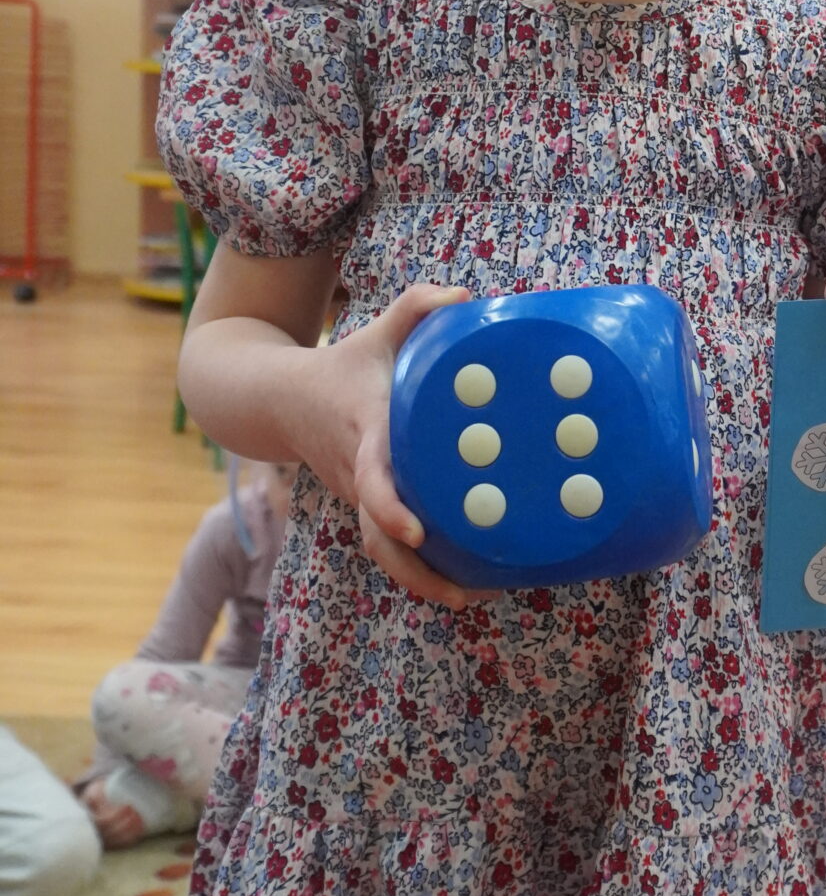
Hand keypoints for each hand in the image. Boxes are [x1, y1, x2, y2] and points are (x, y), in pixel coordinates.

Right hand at [291, 282, 472, 609]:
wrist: (281, 400)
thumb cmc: (344, 362)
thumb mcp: (377, 328)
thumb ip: (418, 306)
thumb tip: (464, 297)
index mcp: (364, 432)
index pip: (373, 477)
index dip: (391, 505)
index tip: (416, 529)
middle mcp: (357, 474)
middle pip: (378, 536)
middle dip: (419, 570)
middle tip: (468, 591)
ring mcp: (358, 497)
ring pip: (381, 552)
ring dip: (423, 582)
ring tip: (474, 597)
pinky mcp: (365, 508)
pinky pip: (387, 547)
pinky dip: (419, 570)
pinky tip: (465, 583)